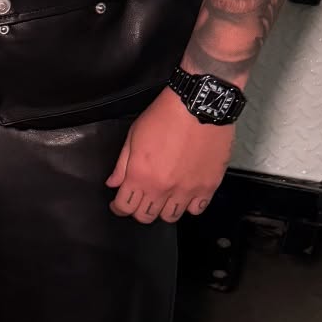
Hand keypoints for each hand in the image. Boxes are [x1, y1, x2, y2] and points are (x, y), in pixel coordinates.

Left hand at [106, 86, 235, 224]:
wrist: (199, 104)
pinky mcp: (209, 186)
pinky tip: (185, 195)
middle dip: (139, 210)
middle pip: (146, 216)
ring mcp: (187, 189)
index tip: (119, 204)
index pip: (125, 207)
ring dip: (163, 209)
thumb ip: (122, 165)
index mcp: (140, 175)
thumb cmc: (164, 115)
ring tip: (164, 197)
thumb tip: (113, 183)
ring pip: (171, 217)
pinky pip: (197, 209)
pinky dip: (189, 206)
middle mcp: (163, 188)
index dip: (119, 208)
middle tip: (141, 198)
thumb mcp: (134, 135)